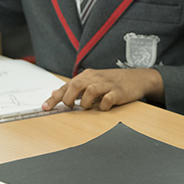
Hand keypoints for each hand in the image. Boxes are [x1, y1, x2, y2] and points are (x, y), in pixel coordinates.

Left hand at [41, 68, 163, 111]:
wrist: (138, 78)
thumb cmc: (112, 81)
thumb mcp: (93, 81)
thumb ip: (75, 87)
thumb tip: (55, 93)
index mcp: (87, 76)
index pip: (67, 85)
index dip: (55, 97)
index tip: (45, 107)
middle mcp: (96, 78)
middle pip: (76, 86)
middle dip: (69, 99)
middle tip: (71, 107)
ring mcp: (108, 85)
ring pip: (90, 91)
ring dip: (86, 103)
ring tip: (89, 107)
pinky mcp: (119, 92)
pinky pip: (108, 100)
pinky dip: (103, 106)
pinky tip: (104, 107)